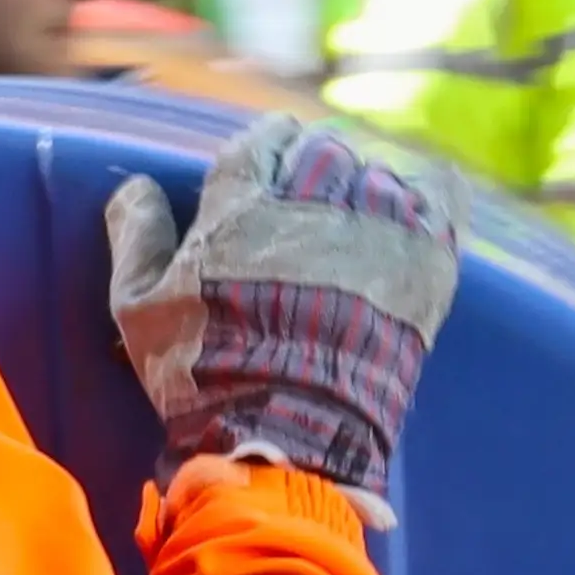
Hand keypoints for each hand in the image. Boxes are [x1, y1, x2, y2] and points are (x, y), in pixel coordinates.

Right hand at [105, 116, 458, 508]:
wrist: (288, 432)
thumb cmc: (203, 376)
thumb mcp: (139, 310)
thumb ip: (136, 238)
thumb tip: (135, 186)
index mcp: (241, 207)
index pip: (260, 143)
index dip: (266, 144)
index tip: (271, 155)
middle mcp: (311, 201)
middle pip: (319, 151)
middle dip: (313, 160)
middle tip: (312, 186)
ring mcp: (374, 227)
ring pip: (375, 170)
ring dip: (363, 179)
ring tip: (359, 202)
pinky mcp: (423, 260)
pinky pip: (439, 195)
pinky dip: (428, 188)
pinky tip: (421, 197)